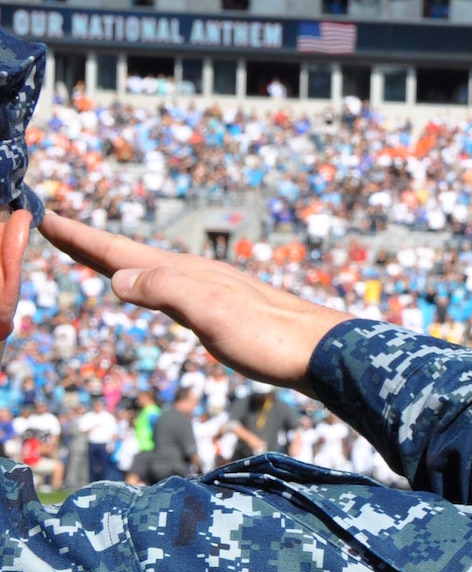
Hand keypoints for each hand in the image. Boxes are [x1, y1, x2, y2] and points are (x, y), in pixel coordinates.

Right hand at [39, 212, 348, 391]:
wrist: (327, 354)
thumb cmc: (271, 337)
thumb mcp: (211, 313)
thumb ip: (166, 290)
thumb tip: (118, 277)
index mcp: (186, 274)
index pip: (121, 252)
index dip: (81, 238)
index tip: (44, 217)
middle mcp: (197, 275)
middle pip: (132, 255)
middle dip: (91, 244)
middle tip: (53, 226)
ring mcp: (214, 291)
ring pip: (152, 270)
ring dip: (118, 260)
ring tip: (95, 255)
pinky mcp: (229, 311)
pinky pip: (173, 288)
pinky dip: (148, 282)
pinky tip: (156, 290)